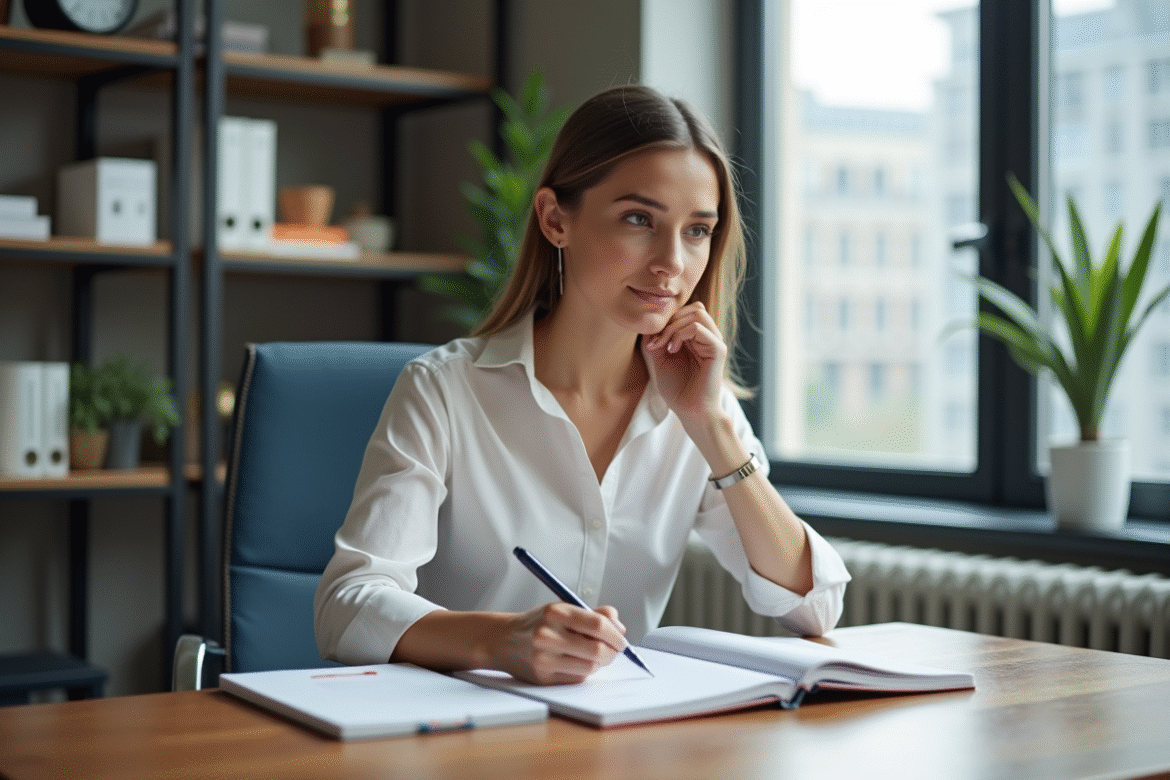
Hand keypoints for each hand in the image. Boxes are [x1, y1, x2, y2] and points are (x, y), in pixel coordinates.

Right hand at [488, 603, 625, 684]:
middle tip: (614, 650)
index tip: (621, 639)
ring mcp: (544, 658)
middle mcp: (547, 635)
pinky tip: (577, 662)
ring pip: (589, 667)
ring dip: (599, 663)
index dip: (616, 634)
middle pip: (596, 650)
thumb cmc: (537, 623)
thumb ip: (593, 614)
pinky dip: (584, 671)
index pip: (597, 625)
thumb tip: (619, 628)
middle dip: (612, 652)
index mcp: (555, 612)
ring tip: (594, 655)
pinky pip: (577, 678)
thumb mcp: (562, 609)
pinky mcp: (543, 677)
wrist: (503, 640)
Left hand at [642, 301, 726, 422]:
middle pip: (692, 308)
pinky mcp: (718, 350)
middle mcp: (709, 337)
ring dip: (673, 327)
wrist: (690, 411)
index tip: (651, 342)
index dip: (667, 320)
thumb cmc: (677, 389)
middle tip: (656, 343)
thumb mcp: (660, 359)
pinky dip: (680, 335)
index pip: (686, 312)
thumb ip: (657, 338)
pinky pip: (698, 328)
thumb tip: (651, 322)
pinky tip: (672, 351)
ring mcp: (714, 342)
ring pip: (696, 313)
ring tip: (665, 346)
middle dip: (669, 322)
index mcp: (698, 338)